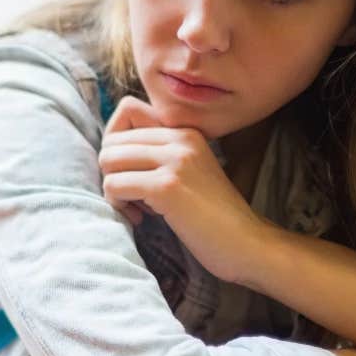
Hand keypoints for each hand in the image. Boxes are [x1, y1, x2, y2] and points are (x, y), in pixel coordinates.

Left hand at [98, 95, 273, 283]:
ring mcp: (175, 161)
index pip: (127, 111)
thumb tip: (109, 152)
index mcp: (186, 132)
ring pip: (108, 160)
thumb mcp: (188, 173)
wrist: (246, 243)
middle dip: (112, 171)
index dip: (117, 147)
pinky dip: (118, 204)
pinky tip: (140, 218)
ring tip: (136, 208)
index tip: (132, 174)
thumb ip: (159, 156)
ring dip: (113, 189)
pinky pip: (114, 185)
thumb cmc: (213, 217)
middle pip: (112, 139)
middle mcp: (181, 139)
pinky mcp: (166, 187)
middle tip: (131, 197)